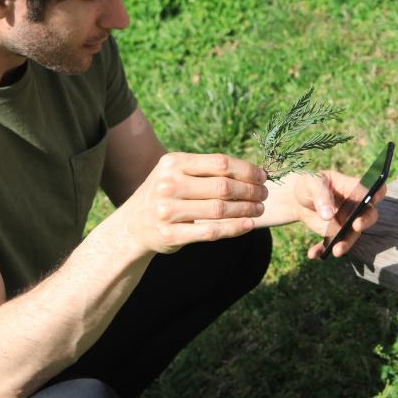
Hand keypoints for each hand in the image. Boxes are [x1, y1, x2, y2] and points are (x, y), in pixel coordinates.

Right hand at [119, 152, 267, 254]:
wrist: (133, 224)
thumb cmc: (166, 193)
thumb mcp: (177, 173)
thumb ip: (206, 170)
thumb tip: (252, 171)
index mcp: (173, 163)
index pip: (220, 163)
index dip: (246, 170)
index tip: (262, 176)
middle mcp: (168, 184)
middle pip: (222, 187)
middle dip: (250, 191)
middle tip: (264, 195)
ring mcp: (167, 211)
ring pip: (219, 210)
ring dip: (246, 210)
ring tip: (259, 209)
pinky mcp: (171, 235)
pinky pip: (211, 232)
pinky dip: (234, 228)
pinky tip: (248, 225)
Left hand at [292, 171, 385, 259]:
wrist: (299, 198)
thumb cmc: (310, 184)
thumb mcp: (312, 183)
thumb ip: (321, 195)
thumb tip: (328, 215)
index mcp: (354, 189)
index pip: (374, 189)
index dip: (378, 193)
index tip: (374, 197)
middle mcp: (355, 207)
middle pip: (368, 215)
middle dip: (365, 221)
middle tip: (356, 226)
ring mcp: (346, 222)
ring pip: (352, 235)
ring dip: (345, 244)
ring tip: (336, 251)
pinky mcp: (334, 234)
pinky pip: (331, 244)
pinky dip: (323, 250)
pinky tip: (313, 254)